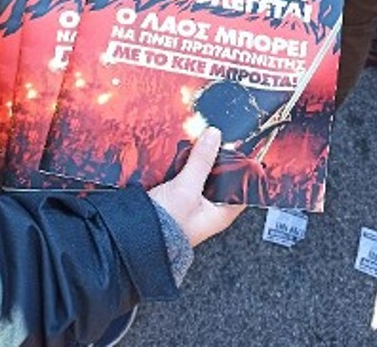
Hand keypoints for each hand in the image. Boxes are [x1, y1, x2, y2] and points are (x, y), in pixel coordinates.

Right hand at [149, 127, 244, 246]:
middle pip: (220, 176)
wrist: (134, 239)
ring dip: (197, 160)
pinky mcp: (174, 198)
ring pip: (201, 175)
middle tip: (213, 138)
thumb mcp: (187, 189)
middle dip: (215, 157)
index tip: (238, 145)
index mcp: (221, 213)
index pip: (242, 186)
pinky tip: (177, 154)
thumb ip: (201, 162)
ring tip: (196, 141)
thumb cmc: (165, 227)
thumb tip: (214, 136)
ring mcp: (191, 203)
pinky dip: (182, 165)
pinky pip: (183, 176)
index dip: (242, 166)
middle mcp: (208, 209)